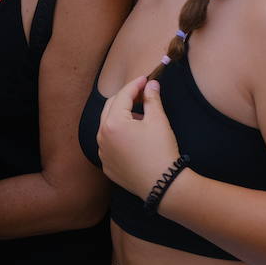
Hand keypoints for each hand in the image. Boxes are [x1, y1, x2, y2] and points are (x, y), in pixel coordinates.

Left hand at [97, 76, 179, 202]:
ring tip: (141, 117)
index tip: (146, 79)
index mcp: (112, 123)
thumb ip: (152, 99)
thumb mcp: (158, 121)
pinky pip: (109, 144)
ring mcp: (102, 152)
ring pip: (108, 126)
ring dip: (121, 117)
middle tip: (142, 94)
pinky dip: (119, 136)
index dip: (135, 85)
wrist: (164, 186)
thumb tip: (151, 84)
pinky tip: (134, 137)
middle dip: (126, 98)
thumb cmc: (161, 151)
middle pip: (111, 108)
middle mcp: (101, 137)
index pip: (122, 96)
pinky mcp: (107, 165)